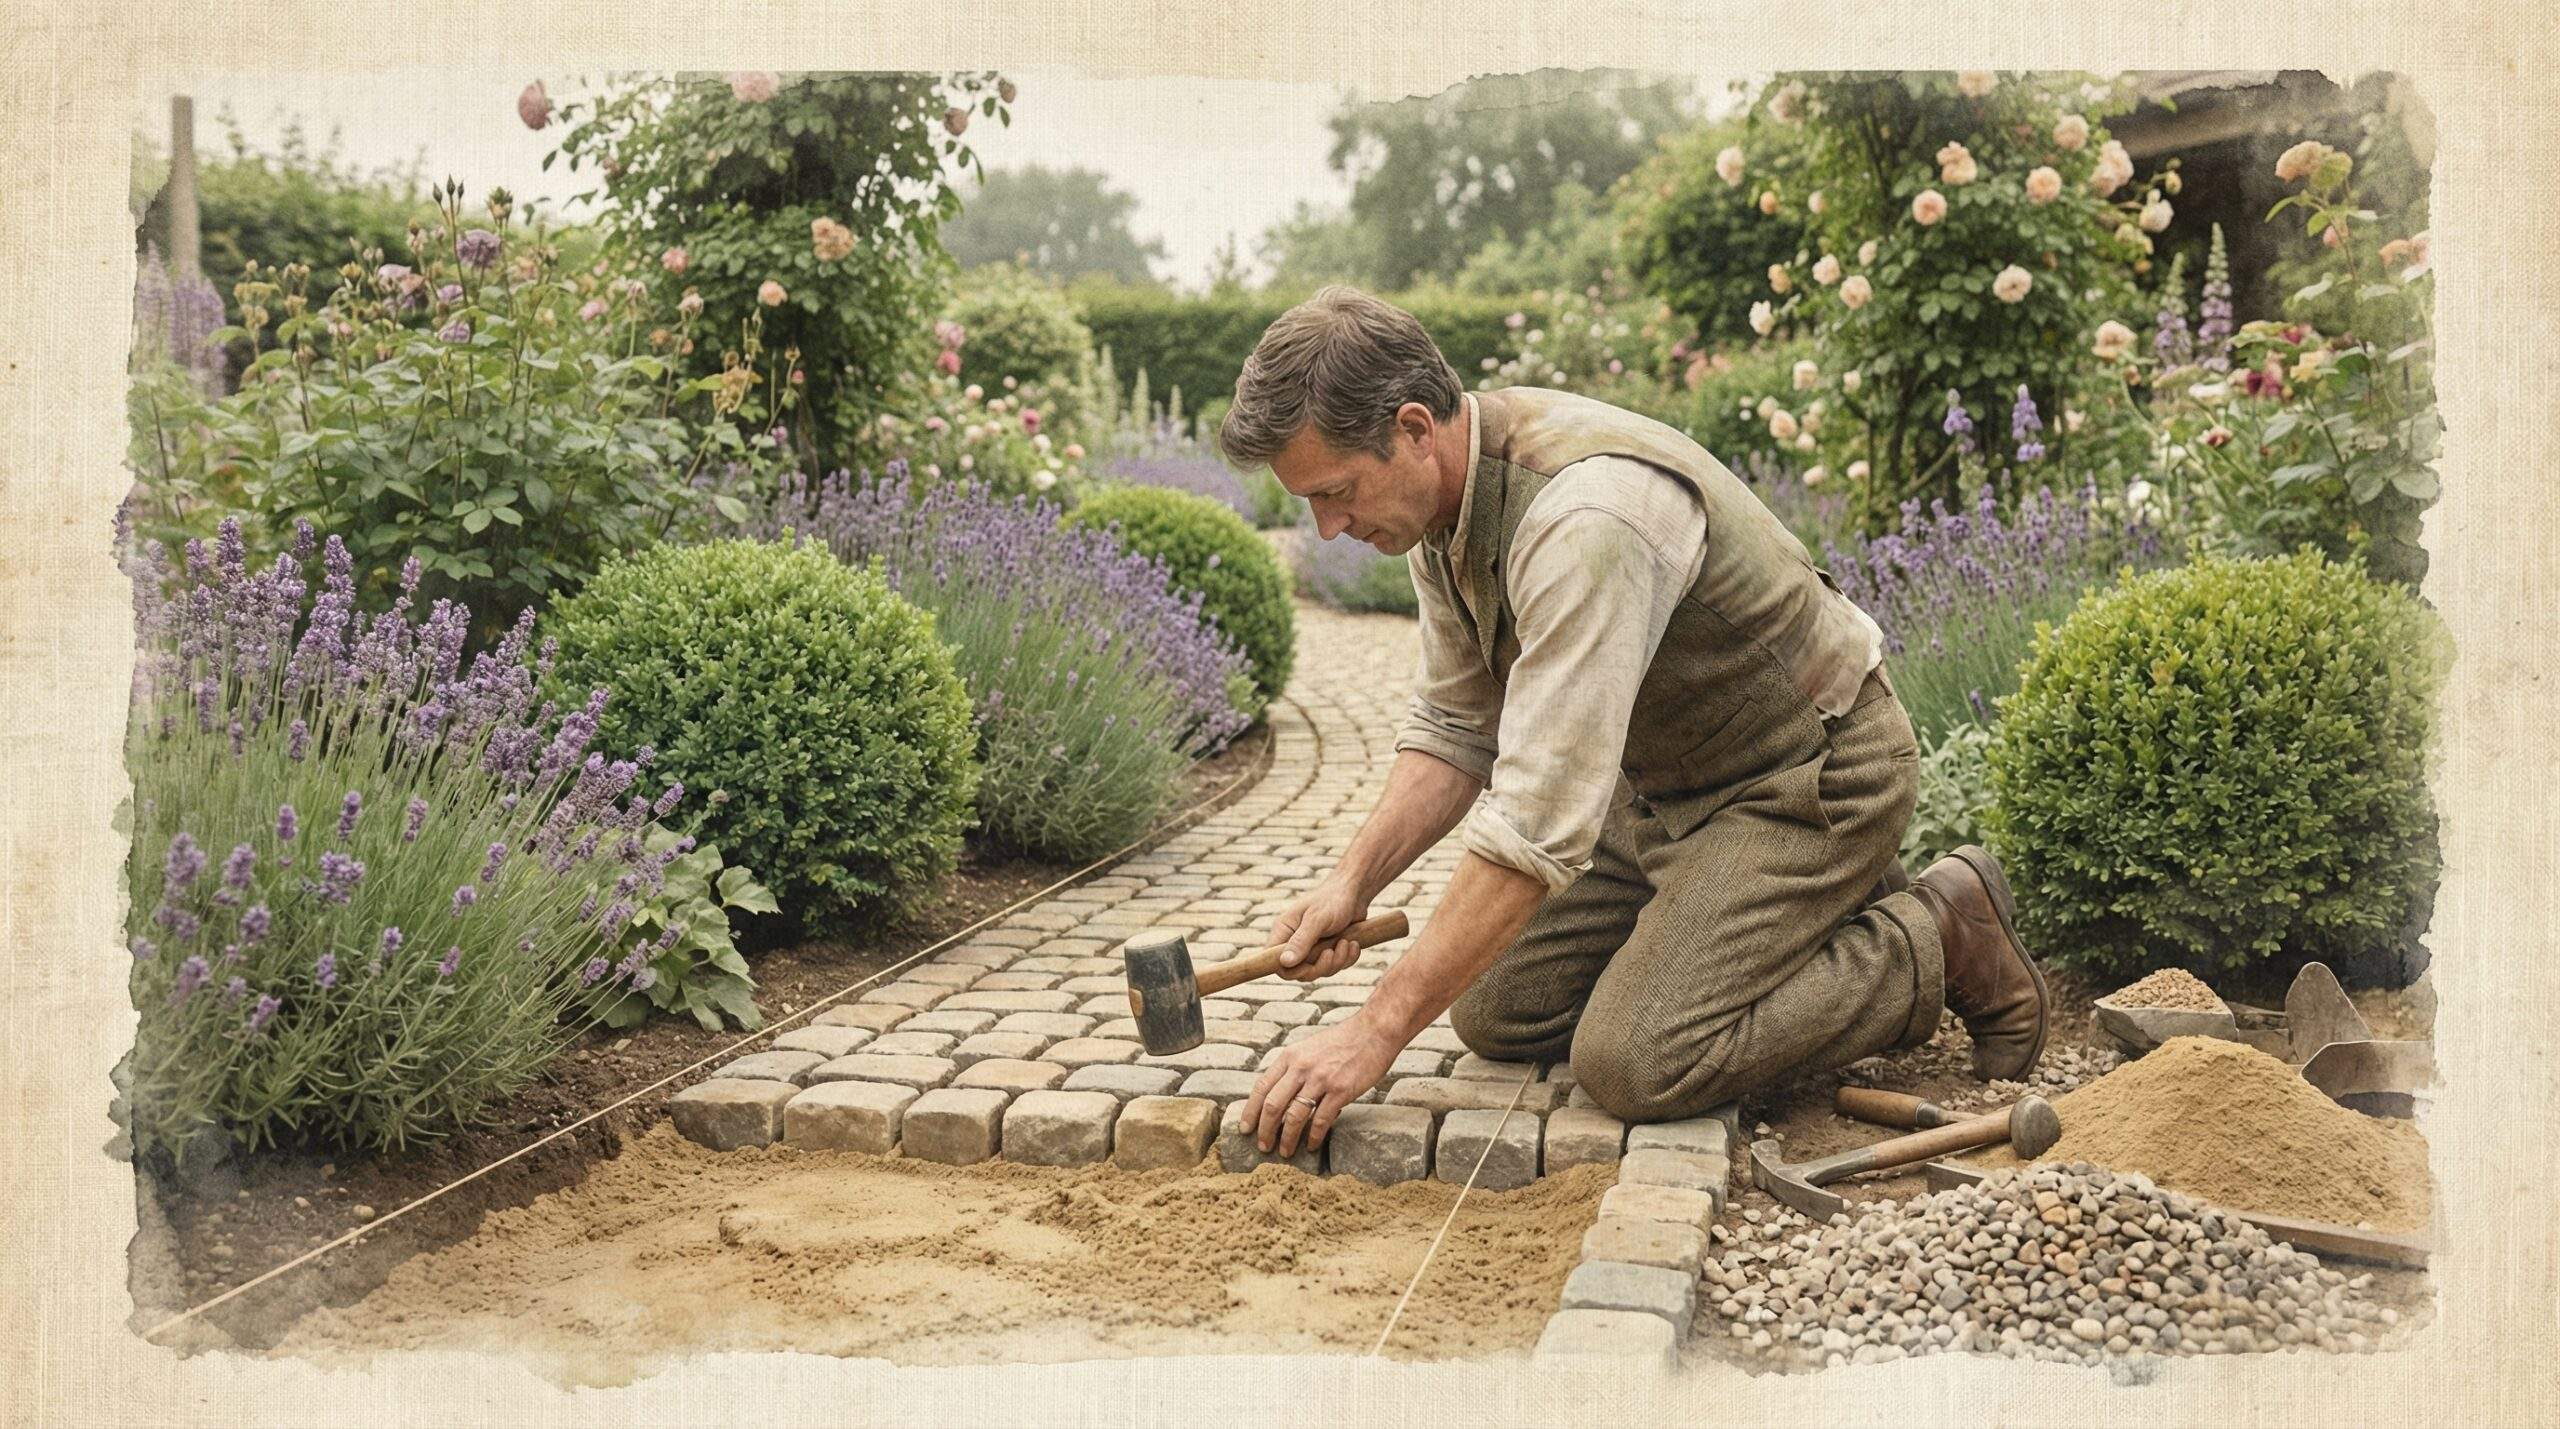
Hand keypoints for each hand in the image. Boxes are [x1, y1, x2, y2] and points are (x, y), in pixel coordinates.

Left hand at [1242, 1016, 1400, 1156]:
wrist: (1374, 1031)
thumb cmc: (1343, 1041)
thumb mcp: (1309, 1048)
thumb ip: (1294, 1068)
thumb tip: (1280, 1094)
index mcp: (1290, 1056)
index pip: (1261, 1087)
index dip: (1250, 1111)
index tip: (1245, 1128)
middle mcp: (1301, 1067)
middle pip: (1272, 1105)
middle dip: (1264, 1130)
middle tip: (1262, 1146)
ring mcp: (1320, 1079)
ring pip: (1294, 1116)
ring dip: (1287, 1138)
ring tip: (1285, 1152)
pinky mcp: (1340, 1090)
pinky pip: (1321, 1120)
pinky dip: (1313, 1136)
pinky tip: (1312, 1145)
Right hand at [1268, 875, 1368, 983]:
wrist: (1355, 893)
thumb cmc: (1332, 900)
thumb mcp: (1317, 919)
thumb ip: (1301, 941)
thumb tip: (1284, 962)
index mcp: (1284, 931)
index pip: (1274, 961)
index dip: (1289, 970)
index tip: (1308, 966)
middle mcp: (1295, 942)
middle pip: (1299, 972)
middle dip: (1319, 967)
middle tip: (1331, 952)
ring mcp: (1313, 949)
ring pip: (1319, 971)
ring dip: (1336, 961)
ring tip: (1346, 942)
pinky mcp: (1329, 952)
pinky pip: (1335, 967)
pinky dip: (1347, 959)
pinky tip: (1353, 943)